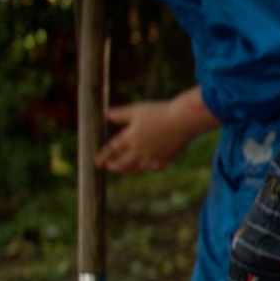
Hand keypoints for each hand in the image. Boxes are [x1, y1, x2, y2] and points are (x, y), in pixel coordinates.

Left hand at [97, 91, 216, 173]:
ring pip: (138, 168)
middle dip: (115, 166)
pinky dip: (151, 168)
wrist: (183, 120)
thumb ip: (120, 114)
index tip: (96, 162)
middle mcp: (140, 150)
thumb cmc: (159, 112)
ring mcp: (154, 156)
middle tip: (109, 167)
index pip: (112, 149)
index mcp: (131, 137)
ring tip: (126, 170)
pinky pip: (156, 167)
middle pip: (123, 163)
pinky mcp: (168, 158)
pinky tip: (150, 167)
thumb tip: (106, 114)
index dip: (103, 156)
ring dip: (129, 170)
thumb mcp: (137, 110)